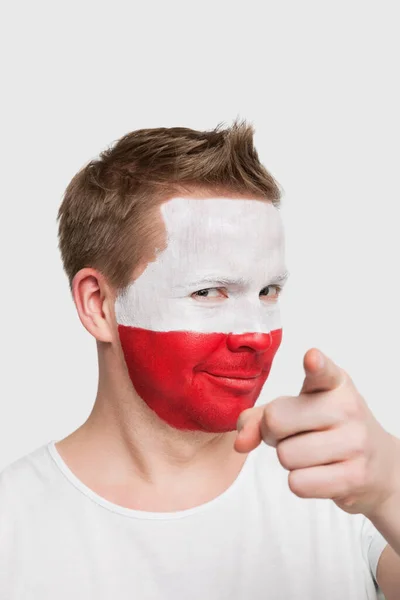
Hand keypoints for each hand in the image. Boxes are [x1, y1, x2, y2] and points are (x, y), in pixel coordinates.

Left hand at [234, 348, 399, 516]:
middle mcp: (348, 408)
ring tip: (311, 453)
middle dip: (273, 433)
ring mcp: (355, 442)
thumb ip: (259, 417)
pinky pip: (298, 483)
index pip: (323, 371)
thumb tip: (240, 442)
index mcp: (333, 383)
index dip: (316, 365)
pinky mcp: (355, 476)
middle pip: (275, 420)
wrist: (378, 466)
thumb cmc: (326, 430)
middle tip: (294, 433)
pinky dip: (301, 482)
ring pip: (285, 456)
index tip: (312, 359)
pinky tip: (321, 473)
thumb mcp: (297, 411)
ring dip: (289, 460)